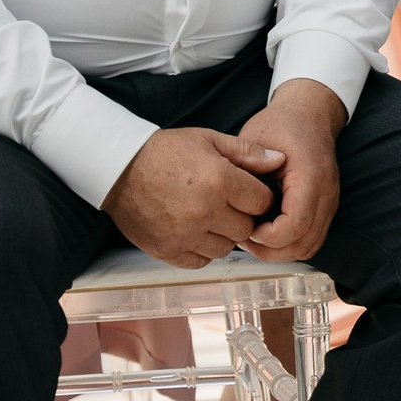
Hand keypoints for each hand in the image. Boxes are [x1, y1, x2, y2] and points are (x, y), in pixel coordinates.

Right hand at [101, 127, 283, 268]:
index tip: (249, 192)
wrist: (119, 168)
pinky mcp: (167, 251)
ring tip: (209, 215)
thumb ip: (248, 152)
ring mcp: (185, 235)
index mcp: (219, 181)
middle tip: (228, 204)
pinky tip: (194, 229)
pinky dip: (202, 248)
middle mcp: (204, 212)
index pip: (262, 202)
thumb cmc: (166, 151)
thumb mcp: (210, 140)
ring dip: (223, 234)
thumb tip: (280, 160)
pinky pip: (201, 260)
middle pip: (246, 229)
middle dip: (243, 217)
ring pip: (226, 248)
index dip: (259, 196)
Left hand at [234, 79, 346, 262]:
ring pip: (309, 246)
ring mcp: (329, 201)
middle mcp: (326, 192)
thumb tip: (234, 205)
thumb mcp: (255, 141)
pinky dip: (290, 245)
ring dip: (280, 251)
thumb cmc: (282, 123)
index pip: (294, 225)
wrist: (309, 112)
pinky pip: (312, 238)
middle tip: (243, 238)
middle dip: (270, 250)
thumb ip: (245, 171)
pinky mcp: (325, 207)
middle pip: (303, 243)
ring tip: (253, 238)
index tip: (246, 228)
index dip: (267, 236)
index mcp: (309, 175)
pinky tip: (267, 234)